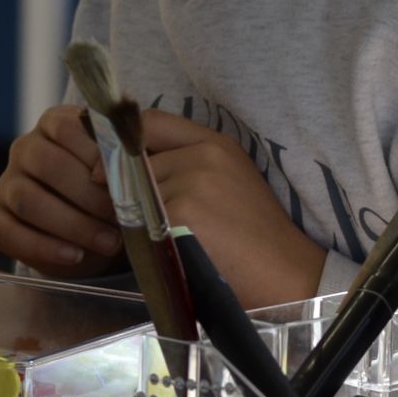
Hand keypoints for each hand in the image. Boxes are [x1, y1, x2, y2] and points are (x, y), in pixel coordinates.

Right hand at [0, 106, 124, 275]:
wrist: (103, 235)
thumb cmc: (122, 192)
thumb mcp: (136, 167)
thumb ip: (139, 152)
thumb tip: (140, 158)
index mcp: (57, 126)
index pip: (67, 128)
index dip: (97, 154)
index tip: (126, 179)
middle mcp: (27, 150)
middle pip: (46, 163)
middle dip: (90, 195)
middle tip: (123, 217)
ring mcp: (9, 185)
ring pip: (28, 200)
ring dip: (73, 224)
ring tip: (109, 242)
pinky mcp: (0, 221)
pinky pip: (9, 233)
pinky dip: (45, 247)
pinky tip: (76, 256)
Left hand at [121, 110, 324, 307]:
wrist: (285, 274)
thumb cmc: (257, 239)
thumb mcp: (230, 184)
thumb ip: (188, 165)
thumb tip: (122, 167)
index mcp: (218, 144)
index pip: (152, 122)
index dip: (125, 145)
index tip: (112, 168)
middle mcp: (204, 154)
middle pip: (136, 164)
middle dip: (132, 192)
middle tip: (153, 223)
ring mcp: (192, 182)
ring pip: (133, 195)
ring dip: (137, 218)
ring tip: (170, 241)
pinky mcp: (181, 212)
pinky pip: (137, 222)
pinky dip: (144, 240)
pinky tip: (170, 254)